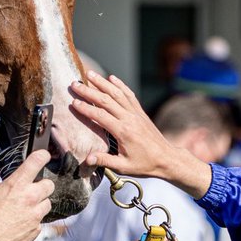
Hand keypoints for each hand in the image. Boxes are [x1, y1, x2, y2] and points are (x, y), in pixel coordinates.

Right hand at [0, 149, 53, 240]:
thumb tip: (3, 186)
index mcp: (16, 185)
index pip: (37, 161)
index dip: (42, 156)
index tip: (44, 156)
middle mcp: (29, 198)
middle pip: (49, 185)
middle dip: (42, 186)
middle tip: (32, 190)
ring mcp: (34, 216)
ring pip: (47, 204)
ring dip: (38, 205)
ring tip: (24, 209)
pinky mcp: (35, 230)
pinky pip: (39, 221)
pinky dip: (32, 221)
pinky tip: (20, 224)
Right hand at [69, 72, 212, 197]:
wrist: (166, 158)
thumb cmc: (145, 164)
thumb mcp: (124, 166)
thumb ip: (104, 161)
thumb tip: (87, 159)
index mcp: (123, 131)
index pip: (101, 116)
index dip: (86, 108)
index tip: (73, 102)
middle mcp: (129, 118)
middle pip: (106, 100)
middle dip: (89, 91)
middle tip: (75, 84)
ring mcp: (136, 113)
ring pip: (117, 93)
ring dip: (102, 82)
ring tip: (89, 74)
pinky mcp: (140, 112)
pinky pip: (129, 95)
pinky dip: (120, 85)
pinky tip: (111, 78)